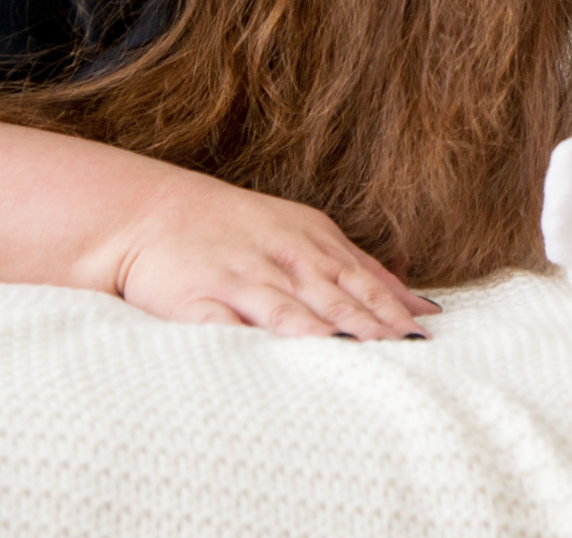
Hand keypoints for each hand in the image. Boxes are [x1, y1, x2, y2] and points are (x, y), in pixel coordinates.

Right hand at [106, 171, 440, 339]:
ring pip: (291, 310)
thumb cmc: (235, 228)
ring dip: (328, 333)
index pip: (361, 280)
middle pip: (334, 296)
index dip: (391, 310)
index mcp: (310, 242)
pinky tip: (284, 358)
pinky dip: (260, 341)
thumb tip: (422, 307)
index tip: (423, 338)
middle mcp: (281, 259)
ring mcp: (241, 279)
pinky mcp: (199, 301)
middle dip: (372, 326)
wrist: (149, 213)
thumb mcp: (305, 233)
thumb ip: (361, 269)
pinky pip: (232, 326)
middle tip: (406, 354)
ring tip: (362, 358)